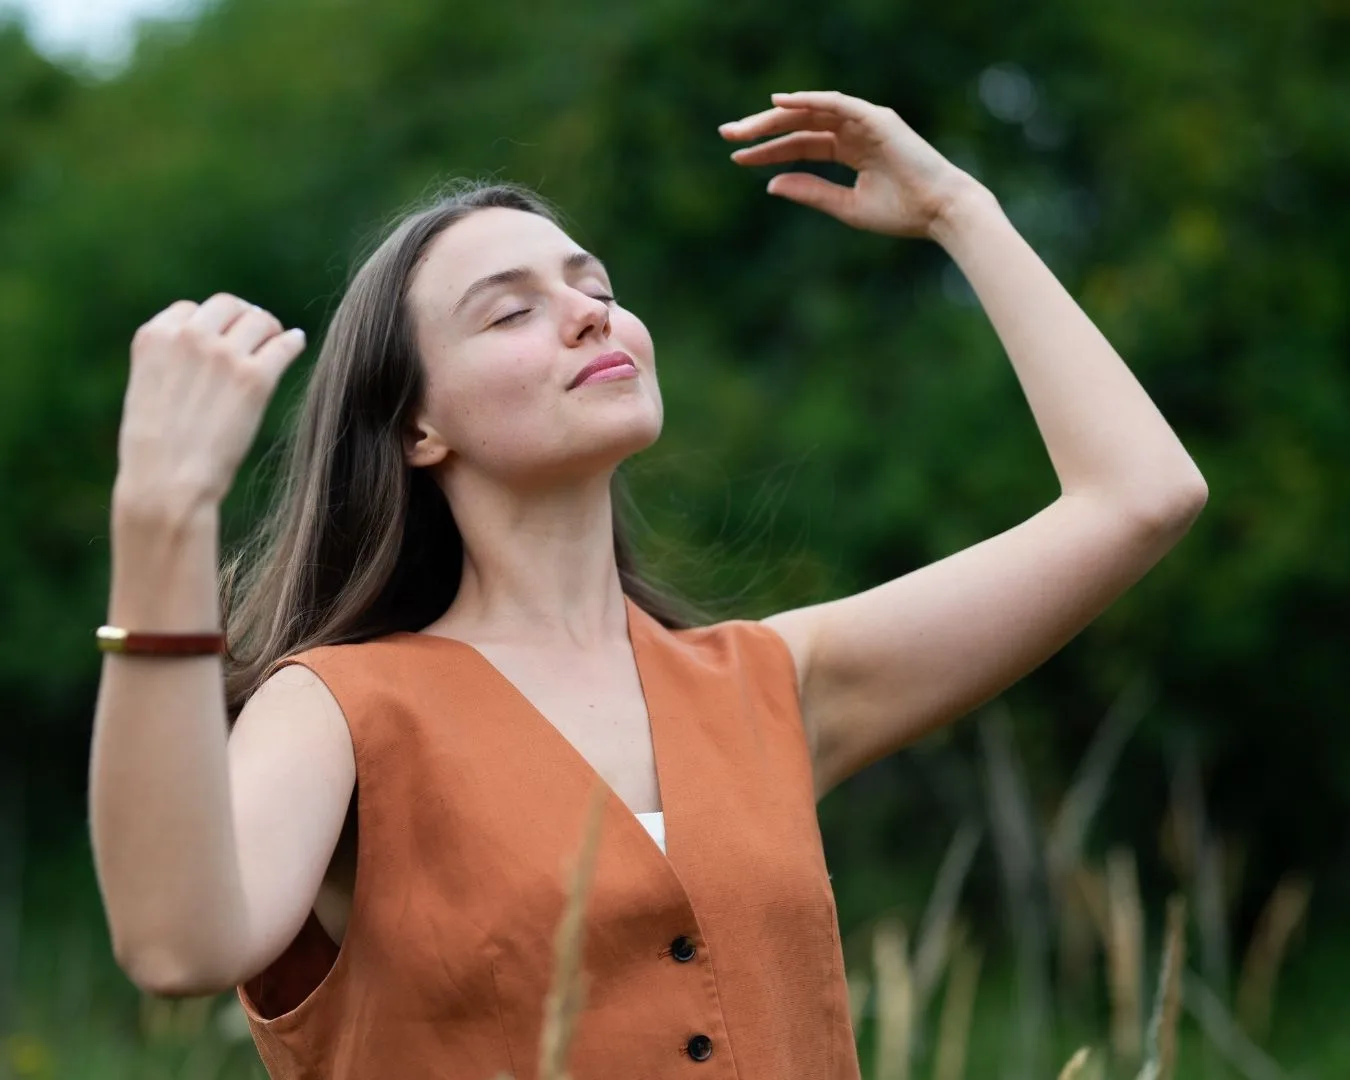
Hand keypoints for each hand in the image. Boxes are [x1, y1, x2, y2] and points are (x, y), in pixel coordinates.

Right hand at [116, 294, 306, 508]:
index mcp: (154, 336)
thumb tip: (208, 346)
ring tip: (275, 343)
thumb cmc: (155, 448)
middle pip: (228, 305)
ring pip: (259, 320)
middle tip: (256, 335)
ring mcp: (224, 355)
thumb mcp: (146, 389)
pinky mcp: (255, 378)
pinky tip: (296, 344)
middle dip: (242, 317)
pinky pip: (285, 344)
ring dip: (269, 330)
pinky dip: (293, 342)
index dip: (208, 326)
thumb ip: (170, 361)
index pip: (190, 310)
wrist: (167, 482)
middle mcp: (189, 336)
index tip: (220, 341)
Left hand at [720, 90, 983, 238]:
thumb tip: (771, 184)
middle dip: (763, 129)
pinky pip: (836, 104)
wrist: (940, 212)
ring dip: (776, 116)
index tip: (737, 158)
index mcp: (850, 151)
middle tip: (727, 135)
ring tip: (743, 127)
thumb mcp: (846, 206)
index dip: (769, 150)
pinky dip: (809, 100)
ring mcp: (866, 122)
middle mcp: (855, 131)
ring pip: (811, 112)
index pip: (801, 144)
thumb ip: (811, 192)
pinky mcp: (877, 119)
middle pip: (800, 125)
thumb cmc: (902, 213)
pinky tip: (780, 103)